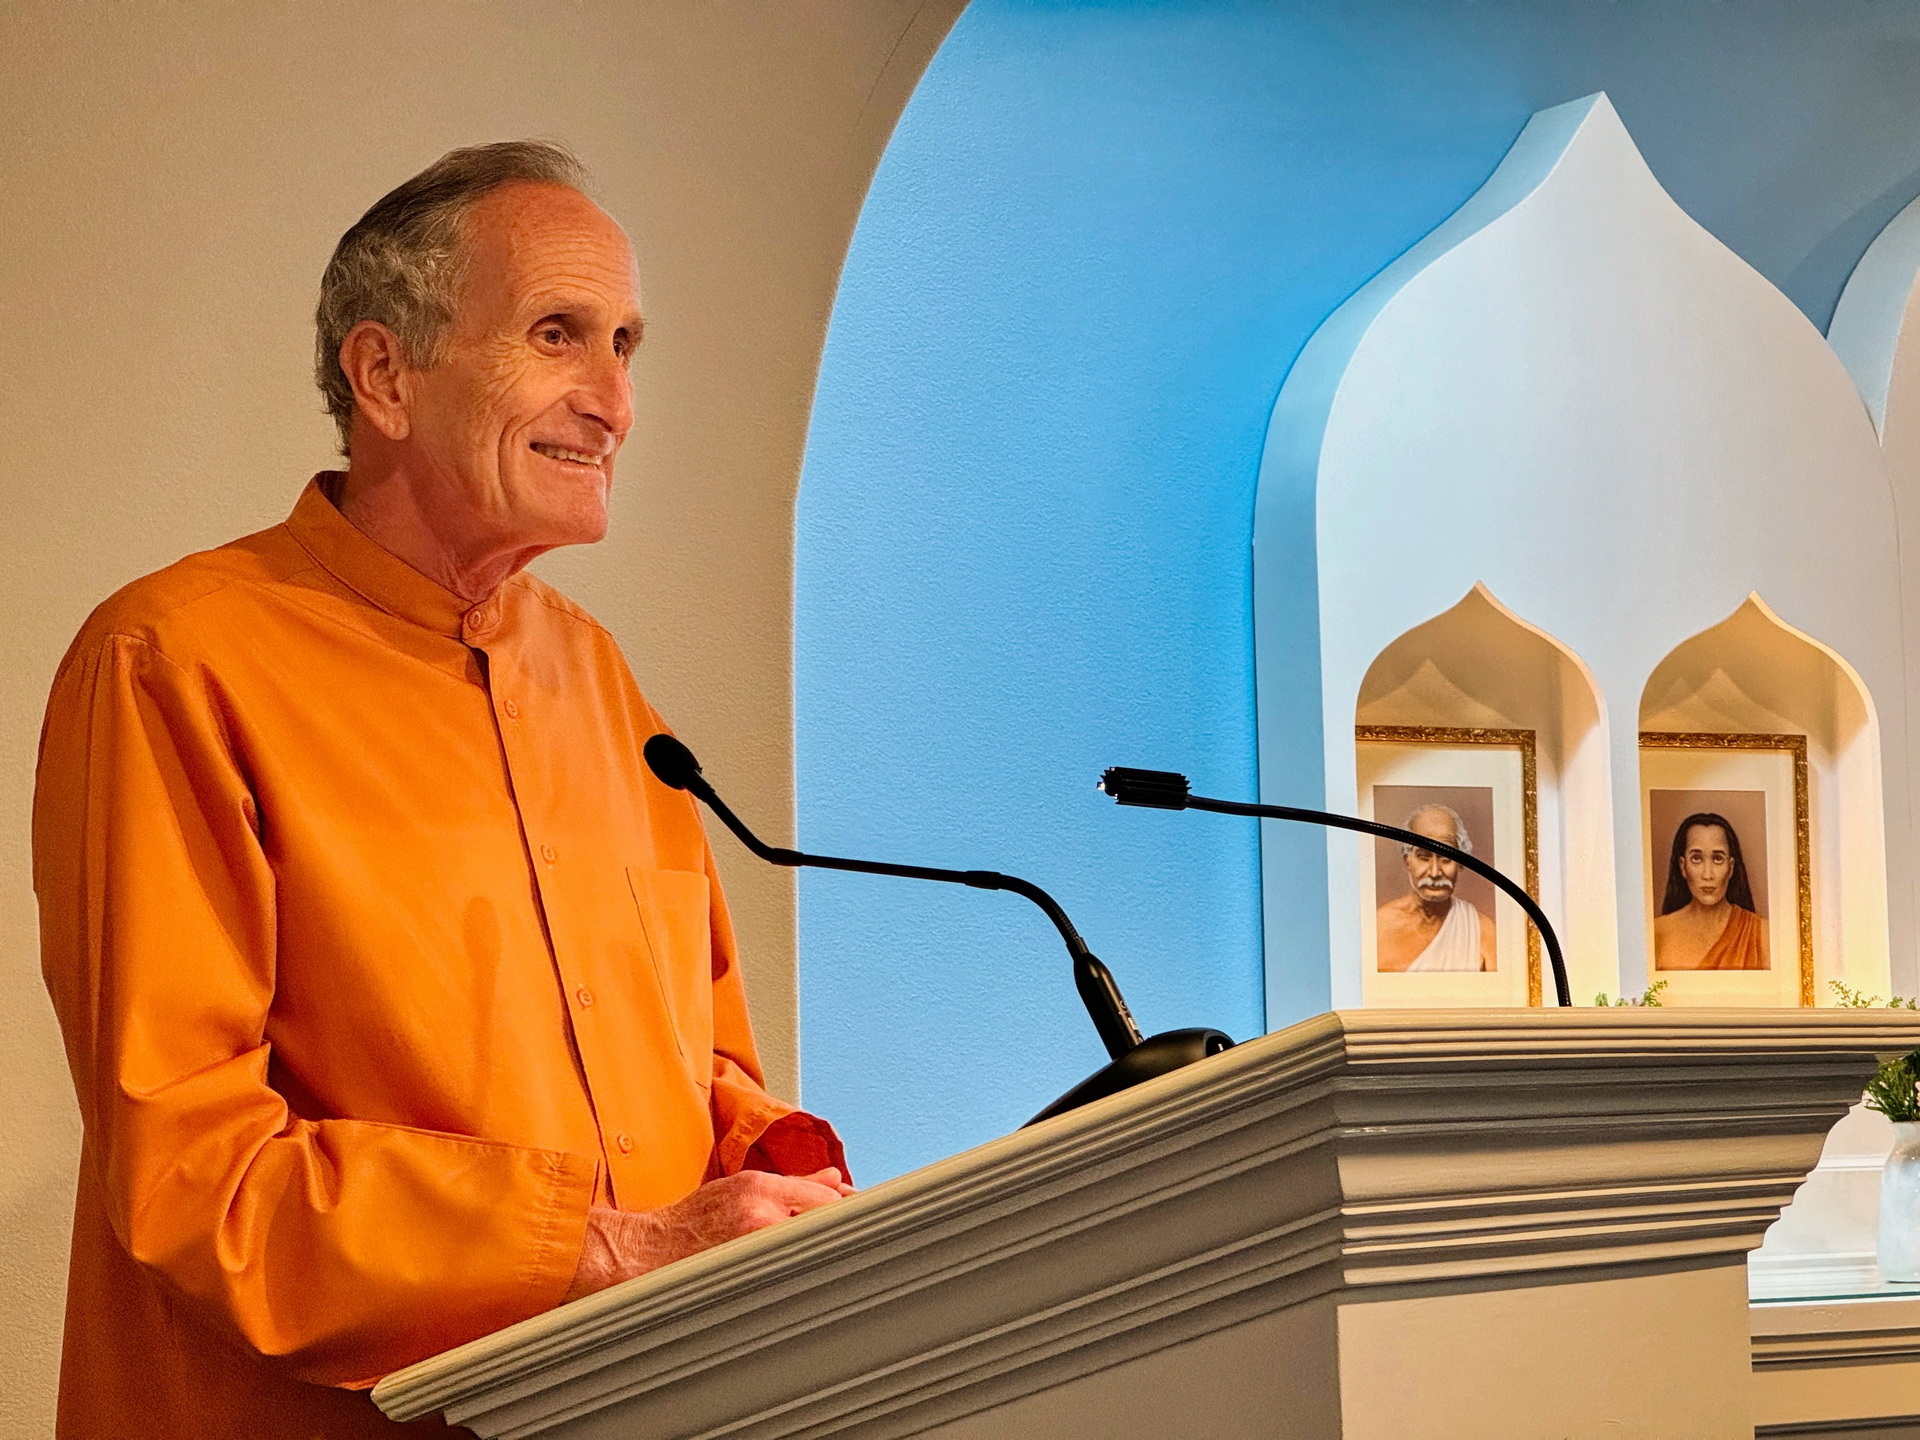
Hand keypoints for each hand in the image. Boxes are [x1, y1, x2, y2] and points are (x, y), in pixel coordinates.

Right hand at [563, 1167, 852, 1301]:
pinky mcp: (744, 1276)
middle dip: (840, 1234)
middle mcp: (759, 1214)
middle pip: (825, 1223)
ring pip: (810, 1250)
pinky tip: (804, 1284)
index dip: (848, 1210)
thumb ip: (792, 1185)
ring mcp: (752, 1247)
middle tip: (858, 1247)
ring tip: (831, 1267)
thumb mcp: (740, 1189)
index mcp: (759, 1187)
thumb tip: (834, 1177)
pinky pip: (788, 1276)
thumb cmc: (690, 1222)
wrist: (645, 1253)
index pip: (826, 1197)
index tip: (861, 1221)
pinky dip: (801, 1278)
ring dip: (822, 1256)